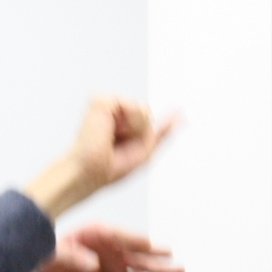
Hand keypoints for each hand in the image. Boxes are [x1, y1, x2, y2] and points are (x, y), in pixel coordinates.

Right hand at [21, 96, 177, 217]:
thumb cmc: (111, 167)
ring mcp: (106, 104)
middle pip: (147, 112)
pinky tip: (109, 130)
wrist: (89, 171)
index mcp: (122, 124)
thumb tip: (182, 116)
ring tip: (113, 138)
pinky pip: (130, 105)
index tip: (152, 132)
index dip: (155, 125)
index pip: (146, 116)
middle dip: (142, 132)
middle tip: (121, 145)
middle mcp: (113, 112)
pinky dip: (127, 123)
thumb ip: (164, 131)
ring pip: (142, 109)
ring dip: (134, 129)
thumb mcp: (146, 150)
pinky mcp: (100, 100)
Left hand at [25, 223, 183, 271]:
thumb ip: (70, 257)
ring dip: (161, 269)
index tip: (145, 244)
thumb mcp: (51, 256)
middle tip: (169, 254)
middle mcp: (109, 245)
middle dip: (152, 252)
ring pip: (142, 266)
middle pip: (134, 248)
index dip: (130, 238)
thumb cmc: (45, 260)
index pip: (115, 233)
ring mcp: (116, 261)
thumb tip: (92, 264)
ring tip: (180, 271)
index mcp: (92, 232)